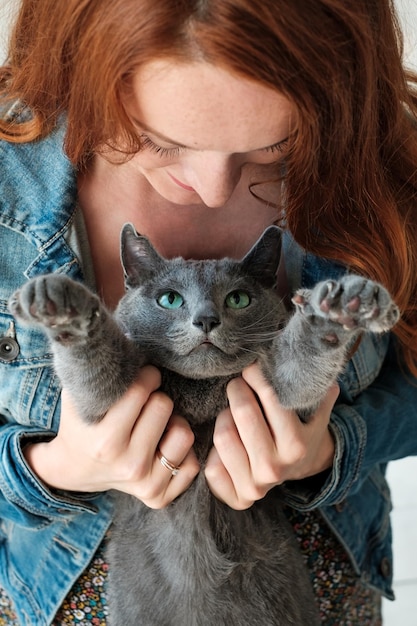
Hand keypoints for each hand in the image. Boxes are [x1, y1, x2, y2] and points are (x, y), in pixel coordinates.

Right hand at [24, 365, 198, 507]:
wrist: (74, 469)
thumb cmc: (81, 423)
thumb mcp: (79, 395)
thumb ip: (102, 372)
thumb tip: (134, 339)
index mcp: (106, 440)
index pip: (142, 390)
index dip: (145, 376)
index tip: (142, 378)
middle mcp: (128, 465)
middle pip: (164, 406)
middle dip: (156, 397)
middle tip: (146, 402)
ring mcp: (145, 484)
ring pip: (184, 433)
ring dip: (173, 423)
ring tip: (157, 424)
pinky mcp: (159, 497)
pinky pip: (192, 462)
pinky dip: (180, 452)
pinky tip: (162, 446)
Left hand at [205, 362, 337, 509]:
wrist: (302, 469)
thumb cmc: (303, 430)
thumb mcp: (315, 411)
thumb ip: (316, 389)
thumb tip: (311, 362)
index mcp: (297, 445)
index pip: (270, 397)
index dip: (255, 375)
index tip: (251, 368)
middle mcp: (275, 468)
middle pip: (241, 412)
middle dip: (237, 390)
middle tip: (237, 385)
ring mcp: (256, 486)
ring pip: (222, 435)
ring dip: (224, 417)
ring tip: (232, 413)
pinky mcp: (237, 497)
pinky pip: (212, 466)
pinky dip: (214, 450)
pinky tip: (228, 441)